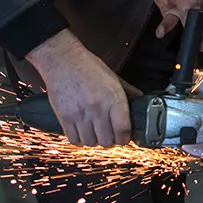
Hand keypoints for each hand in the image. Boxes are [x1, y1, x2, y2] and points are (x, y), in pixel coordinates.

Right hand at [27, 30, 142, 146]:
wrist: (62, 59)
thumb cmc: (87, 66)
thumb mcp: (112, 76)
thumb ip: (127, 90)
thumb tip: (140, 98)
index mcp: (113, 98)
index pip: (123, 130)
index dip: (125, 138)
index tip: (123, 137)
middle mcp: (97, 108)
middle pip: (107, 141)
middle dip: (109, 140)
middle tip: (108, 133)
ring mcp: (80, 114)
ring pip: (91, 142)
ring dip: (94, 140)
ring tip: (93, 131)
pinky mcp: (65, 117)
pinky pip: (74, 140)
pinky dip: (79, 139)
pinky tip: (81, 131)